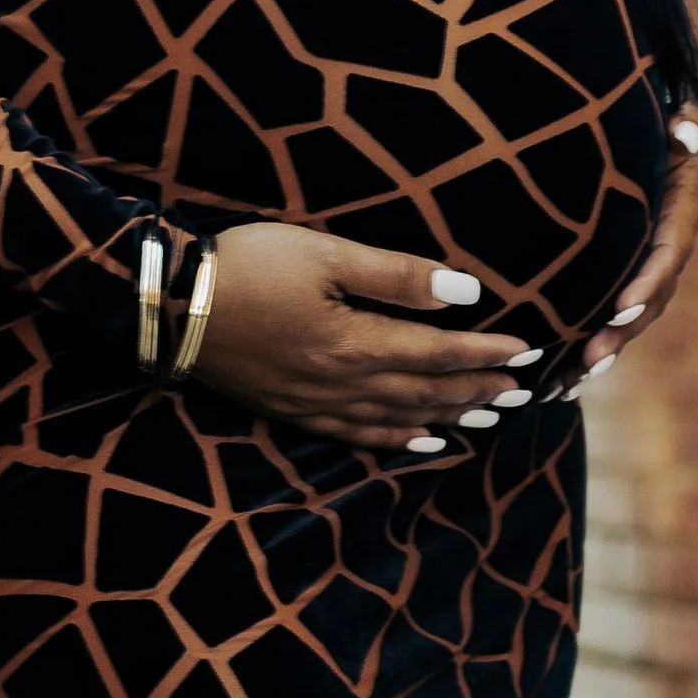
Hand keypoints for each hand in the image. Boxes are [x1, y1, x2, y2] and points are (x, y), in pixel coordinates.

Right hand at [190, 224, 539, 450]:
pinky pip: (359, 438)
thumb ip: (395, 276)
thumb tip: (465, 293)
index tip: (527, 350)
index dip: (486, 352)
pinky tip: (423, 444)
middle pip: (425, 391)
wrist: (170, 306)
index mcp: (355, 344)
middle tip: (522, 391)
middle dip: (478, 389)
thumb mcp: (325, 254)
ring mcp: (317, 406)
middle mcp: (343, 385)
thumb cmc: (249, 266)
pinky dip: (398, 442)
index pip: (438, 351)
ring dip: (449, 417)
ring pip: (400, 420)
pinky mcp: (293, 412)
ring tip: (491, 417)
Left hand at [573, 114, 697, 384]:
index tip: (622, 309)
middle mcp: (663, 250)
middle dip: (620, 334)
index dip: (648, 283)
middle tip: (590, 360)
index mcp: (679, 214)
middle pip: (647, 300)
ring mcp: (641, 268)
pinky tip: (558, 381)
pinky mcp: (617, 277)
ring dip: (601, 351)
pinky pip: (606, 317)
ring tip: (568, 382)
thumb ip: (686, 125)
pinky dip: (584, 348)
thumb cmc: (656, 119)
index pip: (667, 253)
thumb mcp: (678, 116)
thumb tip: (687, 135)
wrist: (641, 131)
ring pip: (626, 319)